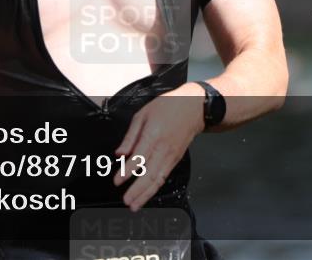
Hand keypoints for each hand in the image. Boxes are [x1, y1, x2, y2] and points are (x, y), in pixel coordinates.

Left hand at [112, 82, 204, 210]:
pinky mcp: (176, 160)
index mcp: (153, 135)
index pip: (139, 158)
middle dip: (137, 190)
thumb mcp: (143, 114)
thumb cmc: (166, 107)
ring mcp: (171, 156)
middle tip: (126, 200)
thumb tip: (119, 154)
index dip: (127, 172)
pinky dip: (155, 188)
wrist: (194, 108)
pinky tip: (146, 195)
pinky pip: (164, 177)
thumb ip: (130, 136)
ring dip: (146, 194)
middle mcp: (163, 149)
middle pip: (149, 174)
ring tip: (135, 205)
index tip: (117, 181)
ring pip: (158, 179)